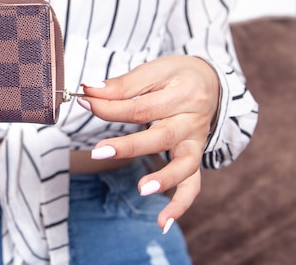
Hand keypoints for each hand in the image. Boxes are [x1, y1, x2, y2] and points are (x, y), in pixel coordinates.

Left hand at [76, 55, 218, 231]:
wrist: (210, 82)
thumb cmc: (175, 76)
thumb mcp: (152, 72)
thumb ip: (122, 85)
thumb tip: (89, 90)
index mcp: (184, 93)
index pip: (141, 108)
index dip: (110, 107)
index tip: (85, 102)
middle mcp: (193, 121)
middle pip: (161, 137)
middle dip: (129, 147)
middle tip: (99, 152)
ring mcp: (196, 143)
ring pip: (185, 165)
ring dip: (165, 179)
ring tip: (142, 190)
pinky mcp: (195, 158)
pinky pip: (193, 186)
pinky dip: (180, 206)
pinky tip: (163, 224)